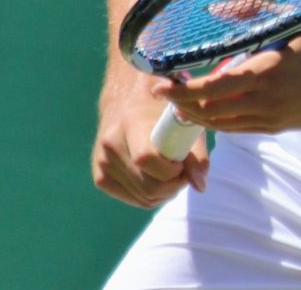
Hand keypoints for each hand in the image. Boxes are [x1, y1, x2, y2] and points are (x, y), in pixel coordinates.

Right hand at [92, 74, 209, 208]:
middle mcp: (110, 143)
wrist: (126, 101)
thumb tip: (200, 186)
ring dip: (165, 193)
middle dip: (173, 186)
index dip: (171, 169)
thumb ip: (196, 152)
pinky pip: (134, 200)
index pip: (146, 158)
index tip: (184, 162)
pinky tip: (158, 178)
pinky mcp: (100, 178)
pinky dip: (152, 196)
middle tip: (184, 173)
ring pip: (142, 198)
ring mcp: (102, 162)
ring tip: (173, 173)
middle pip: (147, 186)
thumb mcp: (182, 119)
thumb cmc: (161, 108)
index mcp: (130, 122)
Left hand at [150, 25, 300, 135]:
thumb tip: (216, 8)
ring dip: (198, 115)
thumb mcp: (290, 21)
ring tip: (181, 102)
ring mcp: (271, 118)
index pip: (210, 88)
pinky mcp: (278, 128)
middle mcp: (264, 100)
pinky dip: (219, 121)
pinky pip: (239, 129)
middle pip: (209, 111)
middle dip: (182, 105)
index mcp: (264, 72)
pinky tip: (211, 109)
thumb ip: (251, 12)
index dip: (181, 91)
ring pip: (222, 124)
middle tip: (164, 94)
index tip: (159, 86)